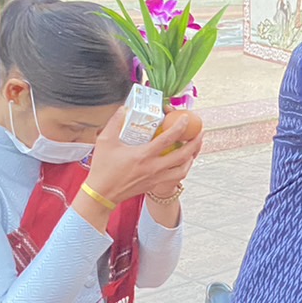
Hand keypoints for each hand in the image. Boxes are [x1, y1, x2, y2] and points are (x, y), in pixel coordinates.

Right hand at [85, 110, 202, 204]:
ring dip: (191, 157)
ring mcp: (155, 178)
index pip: (167, 139)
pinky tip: (182, 161)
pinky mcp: (154, 184)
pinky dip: (183, 168)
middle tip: (200, 132)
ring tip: (194, 147)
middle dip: (195, 143)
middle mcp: (153, 167)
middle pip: (182, 155)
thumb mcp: (105, 141)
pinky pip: (175, 177)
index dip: (179, 127)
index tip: (186, 118)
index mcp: (143, 155)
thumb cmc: (102, 168)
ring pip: (183, 169)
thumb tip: (123, 108)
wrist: (102, 194)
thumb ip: (115, 122)